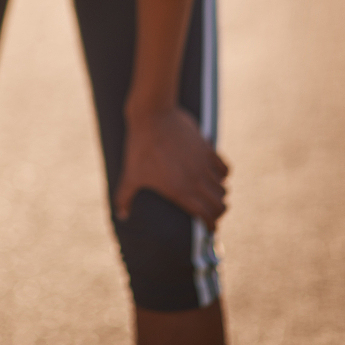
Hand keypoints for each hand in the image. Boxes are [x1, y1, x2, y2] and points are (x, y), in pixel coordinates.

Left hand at [114, 106, 228, 230]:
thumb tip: (120, 216)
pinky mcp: (207, 148)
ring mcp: (203, 163)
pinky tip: (215, 175)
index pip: (207, 216)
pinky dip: (222, 175)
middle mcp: (196, 180)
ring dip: (219, 194)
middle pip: (220, 204)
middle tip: (212, 213)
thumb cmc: (139, 147)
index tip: (209, 229)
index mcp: (180, 191)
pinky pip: (224, 167)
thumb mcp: (130, 174)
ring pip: (222, 187)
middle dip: (218, 212)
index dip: (211, 226)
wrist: (152, 116)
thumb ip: (124, 197)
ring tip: (212, 195)